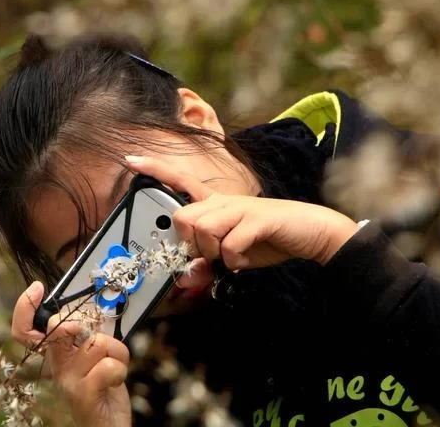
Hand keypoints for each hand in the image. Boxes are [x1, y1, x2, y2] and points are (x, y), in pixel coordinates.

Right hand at [11, 282, 131, 426]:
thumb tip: (94, 310)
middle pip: (56, 328)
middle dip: (81, 323)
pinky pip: (107, 365)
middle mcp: (57, 366)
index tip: (37, 288)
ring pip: (96, 343)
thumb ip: (91, 335)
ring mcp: (67, 381)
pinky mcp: (82, 394)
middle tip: (99, 339)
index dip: (25, 308)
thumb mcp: (96, 357)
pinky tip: (117, 381)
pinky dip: (121, 368)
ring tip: (115, 367)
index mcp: (58, 355)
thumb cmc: (106, 389)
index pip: (27, 331)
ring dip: (117, 352)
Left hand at [125, 155, 359, 288]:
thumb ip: (207, 265)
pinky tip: (244, 259)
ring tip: (230, 257)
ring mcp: (240, 207)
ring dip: (212, 253)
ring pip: (202, 229)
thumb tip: (186, 279)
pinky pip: (229, 245)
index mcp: (215, 203)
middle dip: (190, 243)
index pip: (180, 181)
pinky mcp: (257, 218)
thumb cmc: (266, 241)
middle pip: (183, 217)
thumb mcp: (231, 258)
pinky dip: (233, 260)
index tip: (130, 160)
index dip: (155, 170)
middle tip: (211, 255)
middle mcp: (223, 200)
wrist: (309, 232)